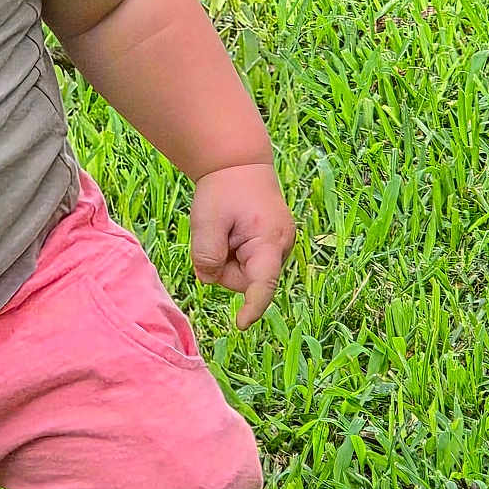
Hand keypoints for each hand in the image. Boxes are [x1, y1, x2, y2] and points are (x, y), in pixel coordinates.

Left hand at [190, 160, 295, 328]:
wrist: (238, 164)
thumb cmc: (223, 189)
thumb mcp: (206, 220)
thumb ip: (207, 254)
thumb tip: (209, 281)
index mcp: (269, 241)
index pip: (262, 284)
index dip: (252, 307)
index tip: (241, 325)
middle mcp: (282, 247)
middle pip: (246, 280)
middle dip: (224, 266)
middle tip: (214, 234)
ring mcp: (280, 246)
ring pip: (245, 273)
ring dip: (227, 258)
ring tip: (224, 228)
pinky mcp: (273, 245)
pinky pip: (248, 262)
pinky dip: (233, 252)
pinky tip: (231, 231)